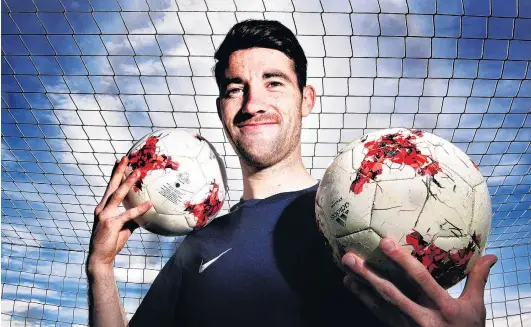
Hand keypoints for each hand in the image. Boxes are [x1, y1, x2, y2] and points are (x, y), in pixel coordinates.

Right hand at [87, 156, 151, 271]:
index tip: (119, 161)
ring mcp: (105, 215)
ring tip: (138, 172)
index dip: (115, 174)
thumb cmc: (111, 241)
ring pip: (118, 195)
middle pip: (112, 186)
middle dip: (119, 171)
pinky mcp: (111, 224)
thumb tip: (146, 211)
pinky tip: (149, 204)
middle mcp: (102, 208)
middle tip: (126, 158)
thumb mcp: (124, 227)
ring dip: (128, 183)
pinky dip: (139, 209)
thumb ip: (132, 217)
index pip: (110, 187)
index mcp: (103, 207)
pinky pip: (127, 214)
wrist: (100, 258)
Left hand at [342, 238, 497, 326]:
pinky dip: (364, 298)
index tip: (386, 242)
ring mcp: (408, 326)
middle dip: (369, 276)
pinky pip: (379, 313)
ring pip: (381, 304)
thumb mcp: (476, 307)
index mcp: (444, 308)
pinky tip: (351, 284)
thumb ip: (478, 280)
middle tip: (350, 258)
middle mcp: (423, 318)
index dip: (402, 261)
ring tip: (345, 269)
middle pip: (392, 294)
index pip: (421, 280)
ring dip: (361, 286)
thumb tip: (490, 256)